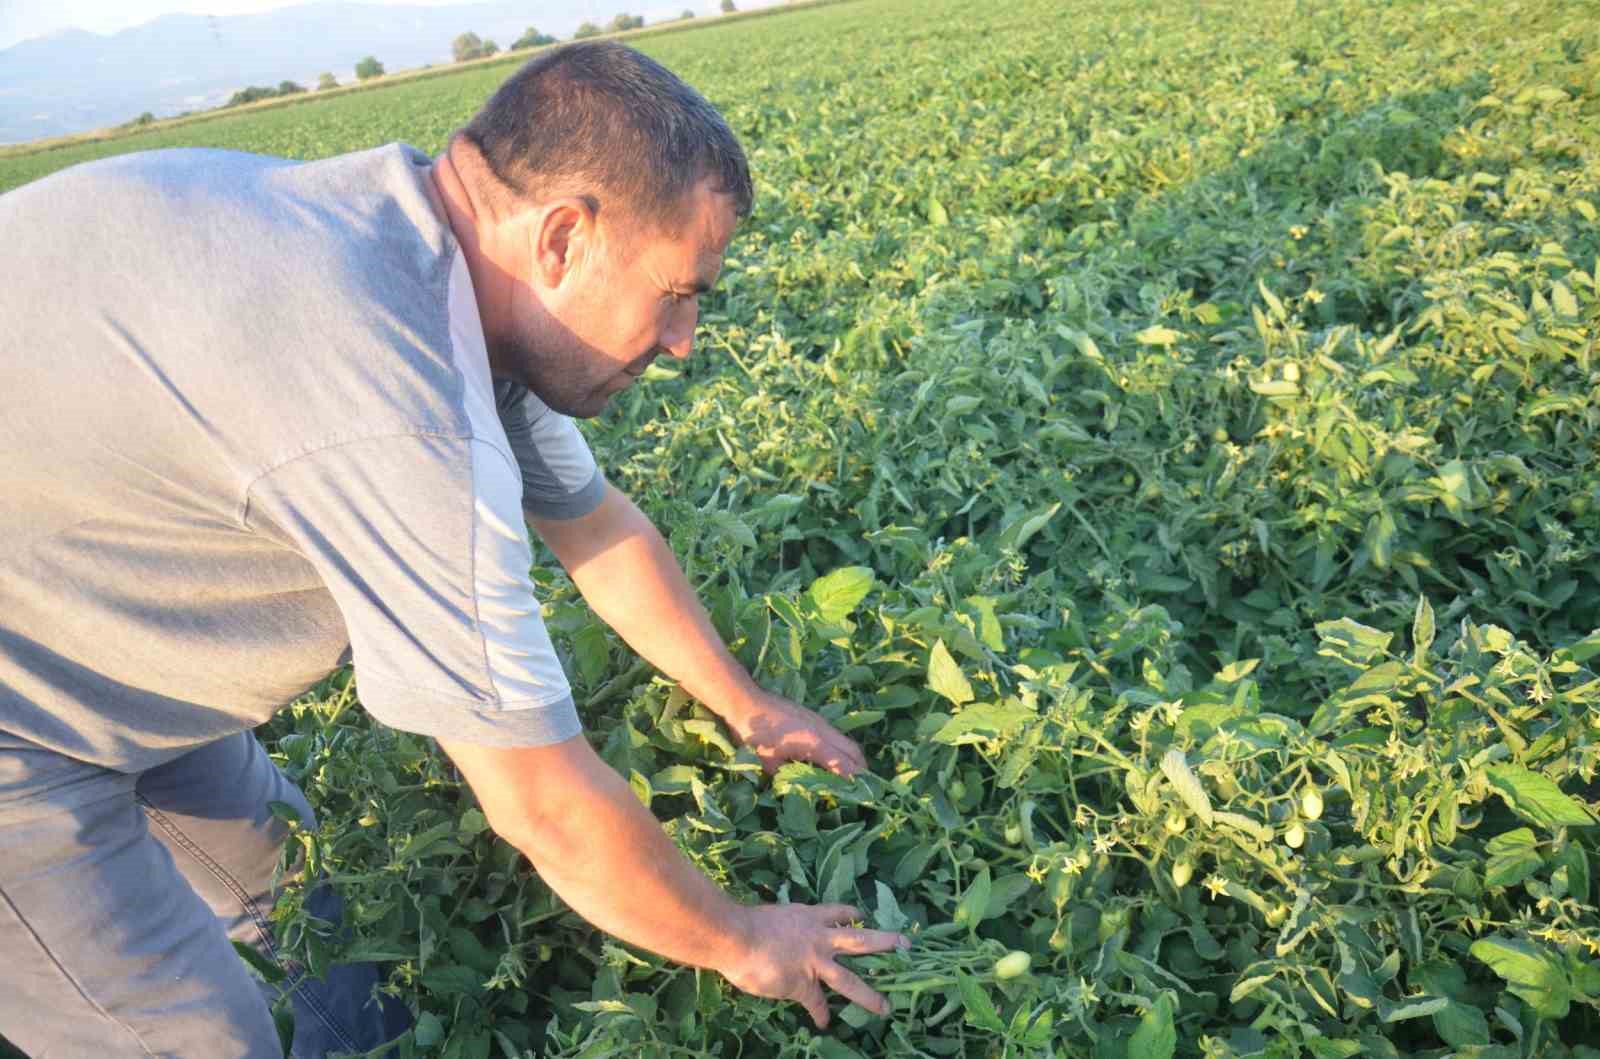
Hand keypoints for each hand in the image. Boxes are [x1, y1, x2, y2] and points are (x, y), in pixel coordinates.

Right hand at [719, 903, 908, 1027]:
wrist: (737, 937)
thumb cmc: (746, 924)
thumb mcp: (771, 917)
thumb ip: (781, 928)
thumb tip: (777, 937)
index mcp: (809, 917)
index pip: (837, 912)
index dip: (852, 914)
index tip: (862, 916)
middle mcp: (819, 938)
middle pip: (861, 941)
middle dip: (885, 943)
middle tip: (907, 945)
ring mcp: (815, 962)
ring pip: (850, 979)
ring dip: (870, 995)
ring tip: (886, 1007)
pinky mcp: (803, 984)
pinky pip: (816, 1003)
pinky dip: (820, 1013)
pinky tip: (825, 1023)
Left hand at [720, 689, 866, 776]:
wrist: (746, 701)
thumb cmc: (755, 733)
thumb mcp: (768, 763)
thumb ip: (786, 777)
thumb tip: (797, 788)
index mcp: (814, 743)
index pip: (844, 764)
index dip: (855, 780)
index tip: (864, 794)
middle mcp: (823, 730)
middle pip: (853, 750)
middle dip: (861, 769)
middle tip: (862, 787)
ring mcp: (819, 721)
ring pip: (845, 741)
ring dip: (850, 758)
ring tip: (848, 776)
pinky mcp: (813, 717)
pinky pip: (835, 735)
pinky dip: (839, 749)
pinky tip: (829, 759)